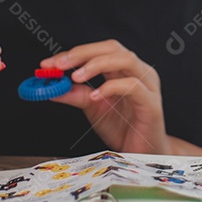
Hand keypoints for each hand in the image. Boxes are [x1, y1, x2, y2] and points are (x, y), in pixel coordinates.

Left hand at [41, 41, 170, 153]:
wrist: (142, 154)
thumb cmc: (124, 128)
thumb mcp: (93, 108)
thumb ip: (76, 95)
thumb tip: (52, 88)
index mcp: (124, 70)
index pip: (100, 50)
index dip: (74, 53)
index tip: (50, 64)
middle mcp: (138, 72)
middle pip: (112, 48)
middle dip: (83, 54)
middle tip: (60, 65)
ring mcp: (148, 85)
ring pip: (125, 60)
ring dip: (96, 64)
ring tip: (75, 77)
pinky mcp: (151, 103)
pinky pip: (132, 86)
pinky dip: (111, 87)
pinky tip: (94, 96)